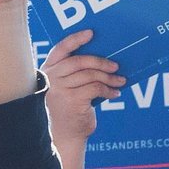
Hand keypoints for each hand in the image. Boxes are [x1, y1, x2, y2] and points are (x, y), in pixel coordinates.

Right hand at [42, 29, 122, 146]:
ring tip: (120, 81)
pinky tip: (115, 93)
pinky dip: (108, 90)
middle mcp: (52, 78)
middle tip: (115, 66)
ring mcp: (60, 89)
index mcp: (48, 70)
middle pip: (79, 61)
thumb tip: (102, 58)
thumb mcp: (67, 88)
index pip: (60, 49)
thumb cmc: (69, 108)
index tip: (91, 33)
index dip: (76, 39)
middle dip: (100, 62)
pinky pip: (95, 88)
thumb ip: (75, 73)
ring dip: (109, 78)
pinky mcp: (72, 100)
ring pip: (90, 75)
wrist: (66, 134)